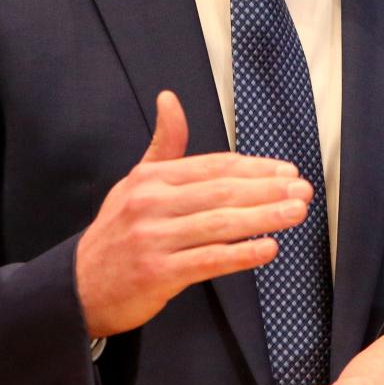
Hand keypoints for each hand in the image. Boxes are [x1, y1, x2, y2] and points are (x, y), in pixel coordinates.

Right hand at [75, 90, 313, 337]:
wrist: (80, 286)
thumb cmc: (117, 231)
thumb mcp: (135, 181)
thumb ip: (164, 145)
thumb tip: (170, 98)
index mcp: (152, 178)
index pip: (214, 167)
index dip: (254, 168)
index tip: (287, 171)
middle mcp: (152, 203)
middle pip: (222, 192)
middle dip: (268, 189)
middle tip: (303, 190)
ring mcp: (155, 238)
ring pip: (220, 224)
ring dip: (264, 218)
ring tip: (296, 213)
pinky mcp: (158, 273)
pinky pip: (208, 261)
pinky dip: (241, 254)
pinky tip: (268, 248)